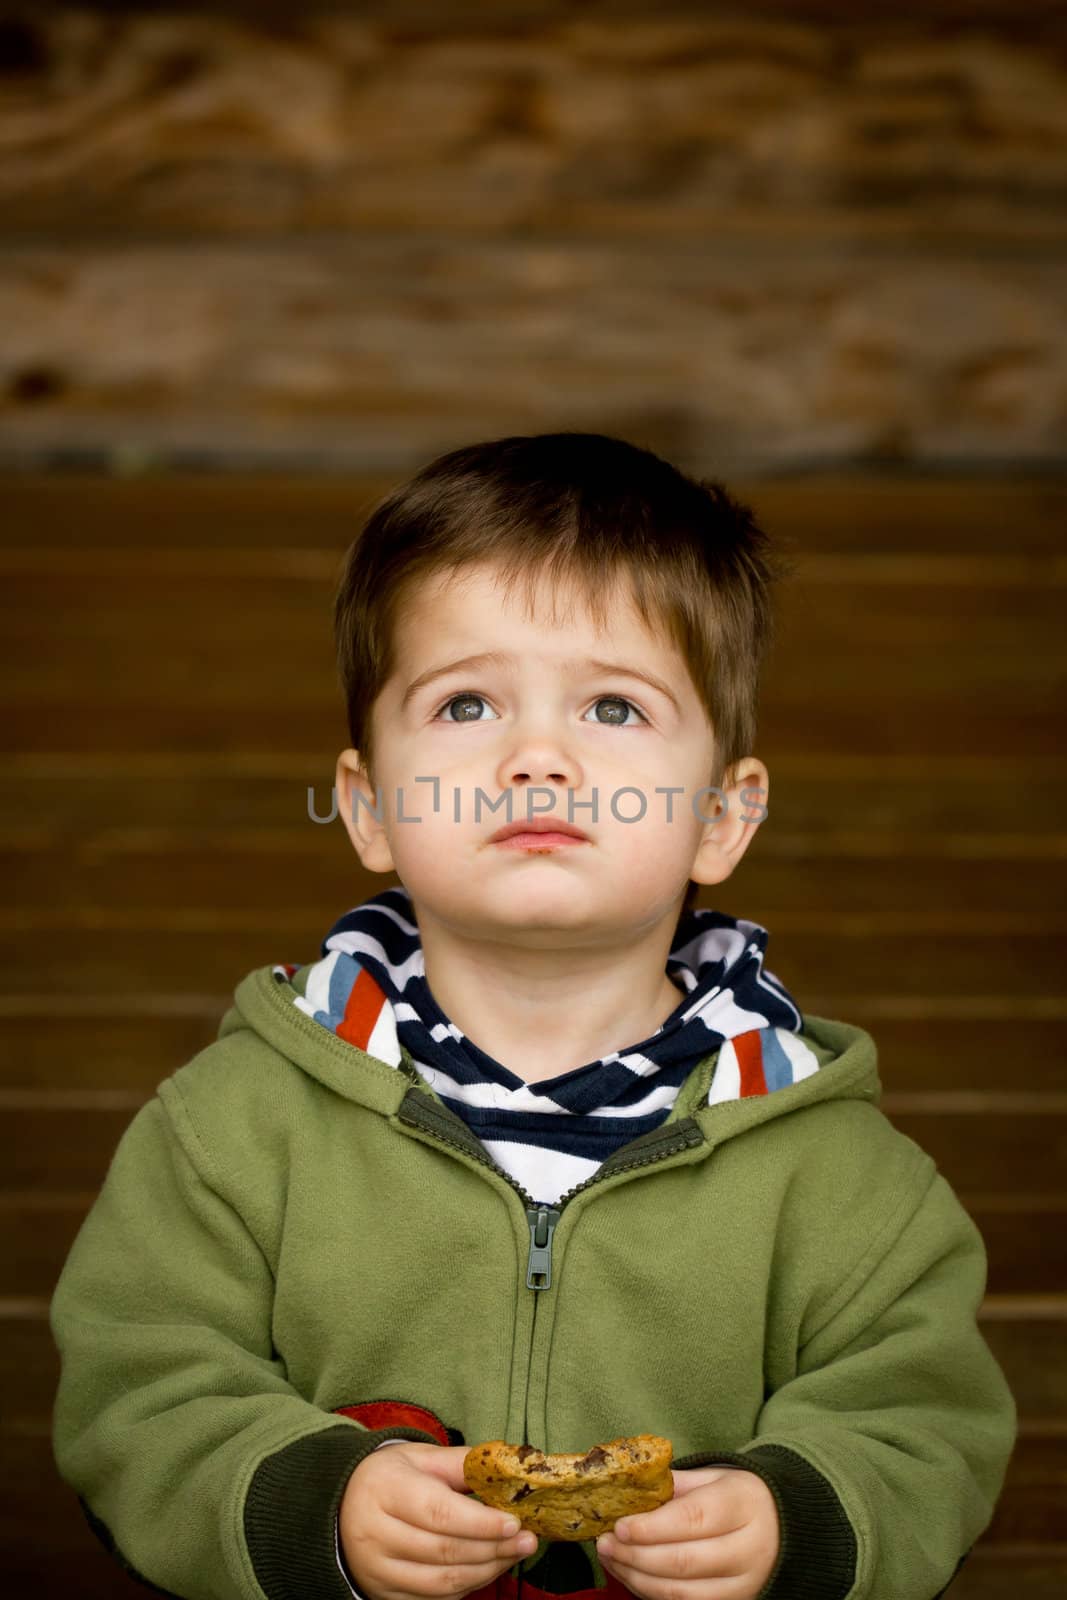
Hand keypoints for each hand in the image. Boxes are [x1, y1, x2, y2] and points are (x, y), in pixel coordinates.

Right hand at [339, 1441, 538, 1599]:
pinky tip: (486, 1568)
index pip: (438, 1512)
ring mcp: (378, 1570)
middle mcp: (376, 1534)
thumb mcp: (420, 1458)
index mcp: (385, 1489)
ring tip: (513, 1555)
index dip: (480, 1522)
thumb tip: (509, 1471)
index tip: (515, 1522)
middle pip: (444, 1551)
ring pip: (441, 1581)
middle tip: (527, 1541)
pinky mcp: (384, 1594)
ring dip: (486, 1571)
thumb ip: (462, 1464)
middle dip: (493, 1549)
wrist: (341, 1508)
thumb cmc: (390, 1478)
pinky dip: (466, 1587)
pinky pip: (433, 1598)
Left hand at [595, 1467, 780, 1599]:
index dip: (652, 1527)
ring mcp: (745, 1584)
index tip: (619, 1525)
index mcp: (744, 1504)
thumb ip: (675, 1484)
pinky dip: (653, 1594)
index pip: (693, 1519)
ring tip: (612, 1559)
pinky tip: (633, 1575)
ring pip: (683, 1592)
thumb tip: (628, 1490)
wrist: (785, 1528)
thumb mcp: (715, 1477)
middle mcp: (749, 1549)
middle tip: (605, 1543)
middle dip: (636, 1555)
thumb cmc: (740, 1498)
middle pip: (684, 1561)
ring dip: (638, 1578)